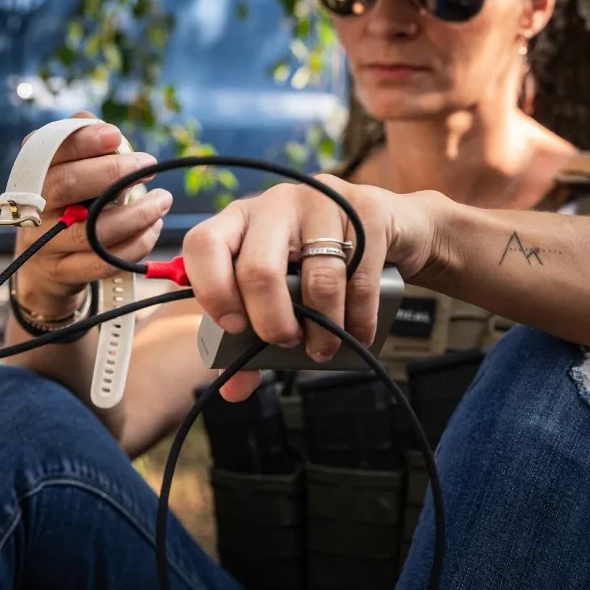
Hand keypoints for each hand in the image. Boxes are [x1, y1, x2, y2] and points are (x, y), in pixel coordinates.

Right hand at [13, 112, 171, 317]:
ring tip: (162, 200)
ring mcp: (46, 243)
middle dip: (113, 171)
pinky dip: (137, 244)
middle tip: (149, 165)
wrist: (44, 264)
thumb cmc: (67, 205)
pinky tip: (153, 227)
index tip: (116, 136)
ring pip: (92, 230)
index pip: (50, 150)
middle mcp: (33, 207)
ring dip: (137, 213)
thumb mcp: (68, 171)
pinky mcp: (66, 272)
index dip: (83, 140)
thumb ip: (82, 143)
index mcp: (33, 174)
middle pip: (67, 184)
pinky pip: (105, 261)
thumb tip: (107, 130)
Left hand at [181, 174, 438, 400]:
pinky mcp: (366, 211)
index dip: (213, 291)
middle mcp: (276, 204)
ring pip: (316, 279)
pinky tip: (357, 335)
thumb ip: (250, 338)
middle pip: (258, 269)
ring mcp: (322, 202)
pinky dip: (359, 318)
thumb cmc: (317, 262)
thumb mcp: (280, 290)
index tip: (233, 327)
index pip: (204, 245)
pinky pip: (360, 278)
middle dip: (271, 322)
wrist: (386, 226)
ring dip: (323, 328)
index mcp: (240, 220)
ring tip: (324, 347)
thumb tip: (235, 388)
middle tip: (285, 342)